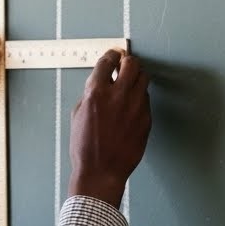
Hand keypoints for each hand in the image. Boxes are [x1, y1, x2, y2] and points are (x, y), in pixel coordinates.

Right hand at [69, 50, 150, 206]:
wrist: (101, 171)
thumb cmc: (85, 148)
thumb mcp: (78, 115)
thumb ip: (90, 94)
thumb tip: (101, 83)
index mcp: (96, 93)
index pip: (108, 61)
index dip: (111, 55)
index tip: (114, 54)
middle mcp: (118, 96)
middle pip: (131, 64)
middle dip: (128, 61)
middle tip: (125, 63)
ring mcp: (135, 106)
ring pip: (143, 78)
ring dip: (136, 76)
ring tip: (130, 81)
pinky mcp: (146, 118)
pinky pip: (145, 99)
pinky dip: (139, 96)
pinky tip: (132, 103)